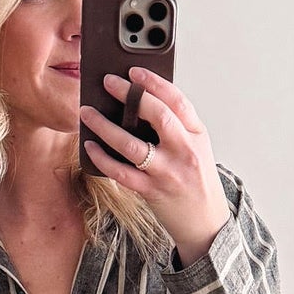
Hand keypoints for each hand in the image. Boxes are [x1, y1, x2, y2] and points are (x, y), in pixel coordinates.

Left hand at [79, 68, 230, 266]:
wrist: (205, 222)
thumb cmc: (196, 180)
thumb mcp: (196, 147)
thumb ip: (176, 126)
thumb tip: (138, 101)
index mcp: (197, 135)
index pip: (178, 101)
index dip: (155, 82)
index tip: (134, 70)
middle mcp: (185, 152)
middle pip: (158, 116)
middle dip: (130, 95)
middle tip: (108, 82)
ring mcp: (168, 173)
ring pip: (133, 145)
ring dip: (105, 127)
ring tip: (88, 113)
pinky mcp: (151, 192)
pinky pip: (121, 173)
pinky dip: (102, 159)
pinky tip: (90, 147)